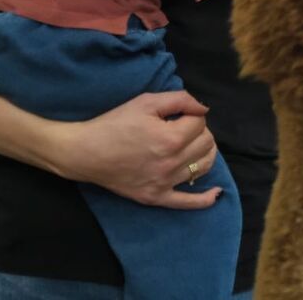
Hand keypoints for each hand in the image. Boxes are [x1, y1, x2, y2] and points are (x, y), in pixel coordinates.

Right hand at [42, 90, 221, 209]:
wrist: (86, 152)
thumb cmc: (114, 123)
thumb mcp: (145, 102)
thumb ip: (179, 99)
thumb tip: (204, 107)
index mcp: (170, 138)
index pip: (200, 122)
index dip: (192, 113)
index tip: (178, 113)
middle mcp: (171, 163)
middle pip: (206, 144)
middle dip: (199, 131)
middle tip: (182, 126)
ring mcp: (165, 183)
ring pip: (203, 167)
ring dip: (205, 154)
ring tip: (193, 145)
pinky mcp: (157, 197)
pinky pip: (188, 203)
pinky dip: (205, 198)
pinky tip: (216, 193)